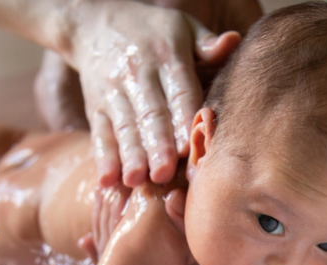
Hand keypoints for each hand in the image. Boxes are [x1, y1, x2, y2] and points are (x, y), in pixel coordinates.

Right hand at [61, 0, 241, 187]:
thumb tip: (232, 42)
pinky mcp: (96, 108)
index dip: (183, 118)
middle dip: (156, 144)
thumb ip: (206, 42)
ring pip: (124, 127)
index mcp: (166, 55)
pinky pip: (99, 134)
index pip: (178, 90)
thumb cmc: (151, 30)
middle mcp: (138, 74)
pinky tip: (106, 180)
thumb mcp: (182, 26)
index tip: (189, 145)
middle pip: (150, 114)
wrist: (94, 24)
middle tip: (164, 172)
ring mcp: (114, 93)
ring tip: (136, 180)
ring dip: (130, 155)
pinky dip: (103, 158)